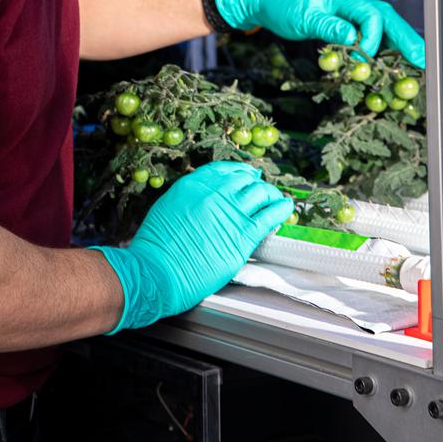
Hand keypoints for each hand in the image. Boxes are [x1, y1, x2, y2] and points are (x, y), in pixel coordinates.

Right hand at [92, 163, 293, 331]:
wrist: (156, 271)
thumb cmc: (156, 247)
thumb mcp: (168, 208)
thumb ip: (189, 198)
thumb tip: (205, 197)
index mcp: (193, 185)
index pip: (225, 170)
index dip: (240, 172)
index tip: (247, 175)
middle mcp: (214, 194)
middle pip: (246, 180)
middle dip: (256, 183)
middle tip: (263, 189)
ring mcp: (229, 214)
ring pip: (261, 193)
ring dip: (271, 194)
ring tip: (276, 199)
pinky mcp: (242, 237)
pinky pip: (270, 216)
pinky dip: (281, 209)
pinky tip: (286, 209)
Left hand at [213, 0, 425, 68]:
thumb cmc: (281, 4)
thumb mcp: (301, 17)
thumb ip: (327, 26)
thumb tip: (352, 37)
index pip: (370, 13)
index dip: (373, 36)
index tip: (366, 55)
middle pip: (387, 17)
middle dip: (406, 38)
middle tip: (423, 59)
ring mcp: (351, 9)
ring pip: (383, 24)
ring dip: (399, 43)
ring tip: (418, 62)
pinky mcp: (346, 20)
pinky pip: (371, 32)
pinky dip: (383, 45)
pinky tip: (395, 60)